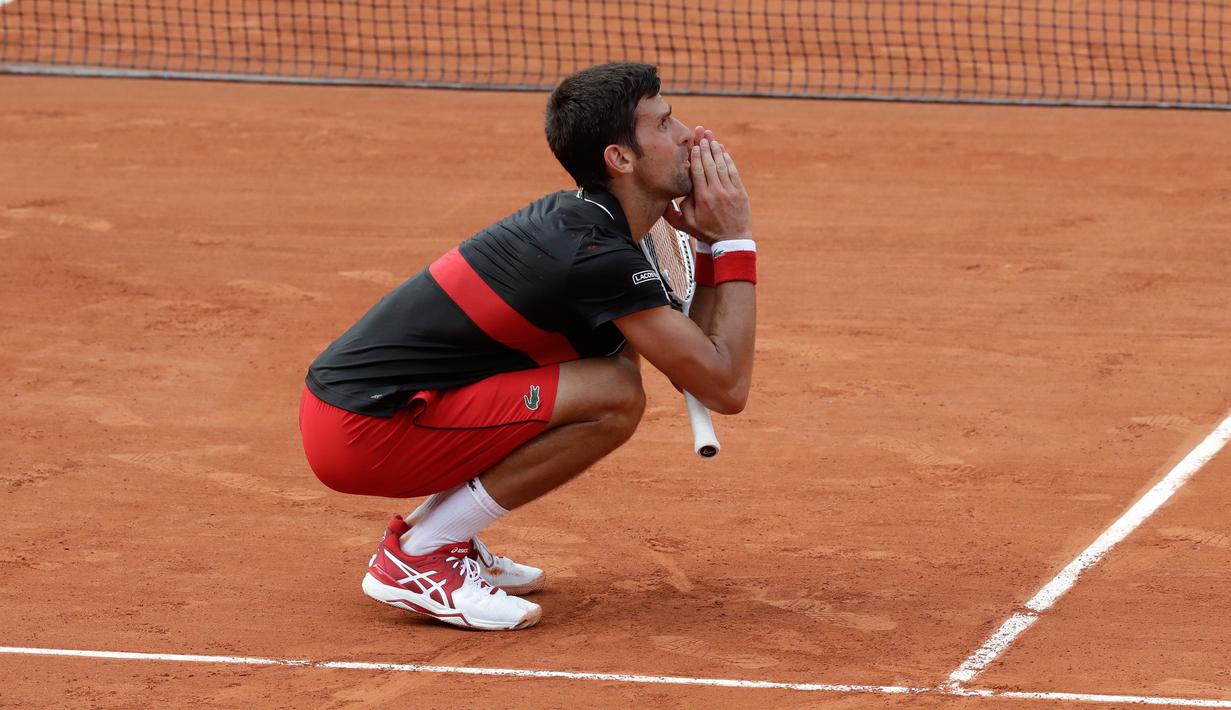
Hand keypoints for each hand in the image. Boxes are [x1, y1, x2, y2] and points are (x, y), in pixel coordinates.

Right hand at [663, 126, 751, 243]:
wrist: (732, 241)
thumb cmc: (707, 233)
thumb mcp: (686, 225)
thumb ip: (674, 211)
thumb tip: (665, 199)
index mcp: (702, 198)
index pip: (697, 171)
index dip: (694, 156)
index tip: (693, 145)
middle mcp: (716, 192)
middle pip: (709, 163)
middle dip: (704, 146)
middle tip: (701, 132)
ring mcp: (729, 190)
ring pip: (721, 165)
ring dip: (715, 149)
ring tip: (711, 137)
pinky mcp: (739, 191)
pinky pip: (733, 171)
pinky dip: (727, 159)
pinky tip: (723, 151)